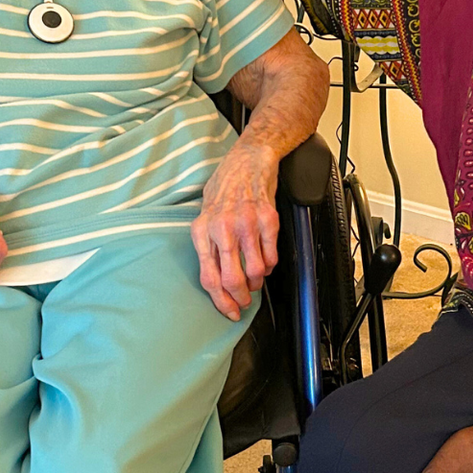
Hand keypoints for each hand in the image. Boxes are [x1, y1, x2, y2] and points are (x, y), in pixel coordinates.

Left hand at [191, 137, 280, 319]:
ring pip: (255, 271)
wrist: (248, 160)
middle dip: (240, 298)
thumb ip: (208, 247)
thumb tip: (217, 282)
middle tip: (245, 302)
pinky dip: (270, 265)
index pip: (209, 278)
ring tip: (256, 279)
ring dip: (257, 282)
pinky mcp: (267, 219)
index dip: (221, 302)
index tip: (229, 312)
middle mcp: (221, 228)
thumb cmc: (225, 188)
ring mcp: (245, 224)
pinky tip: (266, 261)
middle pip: (231, 279)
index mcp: (201, 231)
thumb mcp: (205, 216)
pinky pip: (271, 256)